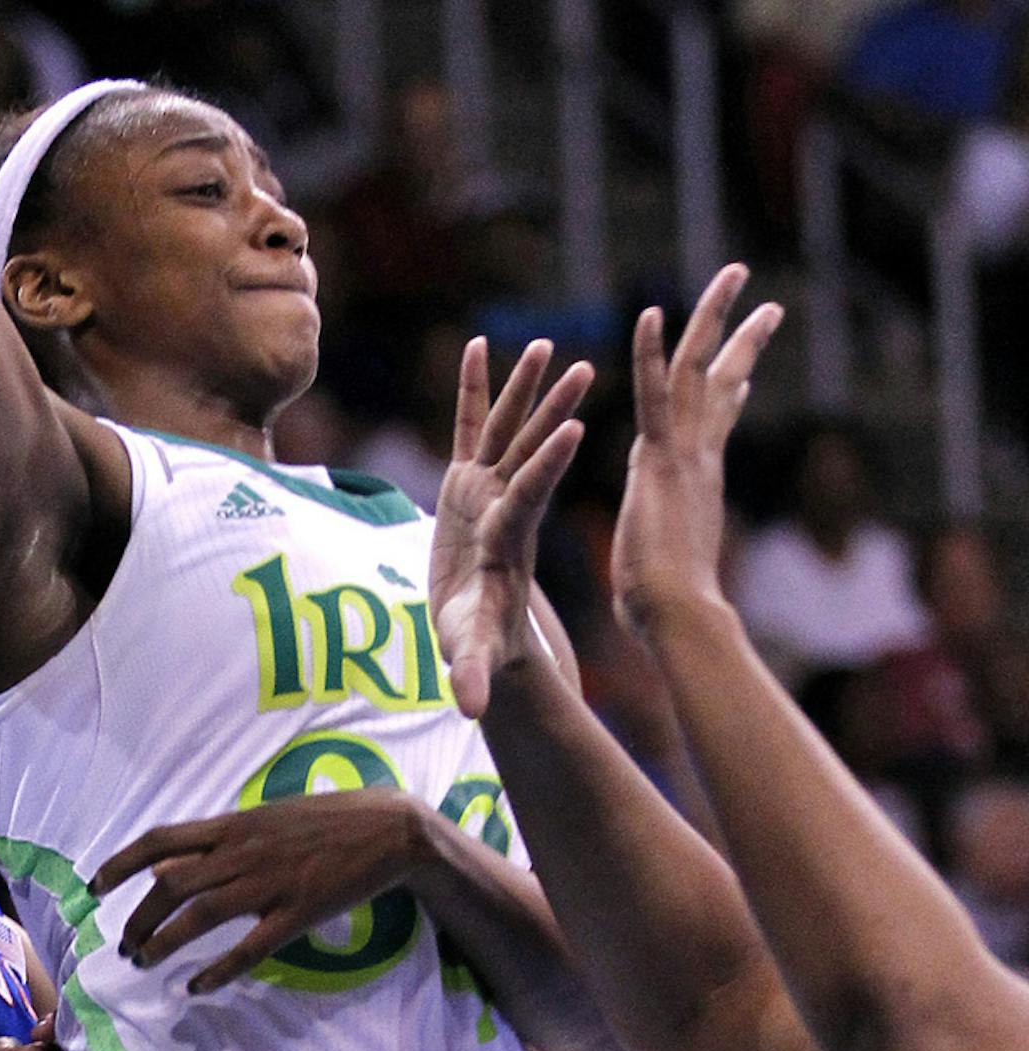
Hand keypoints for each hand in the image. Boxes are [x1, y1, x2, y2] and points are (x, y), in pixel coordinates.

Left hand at [98, 795, 428, 994]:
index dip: (121, 863)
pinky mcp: (298, 913)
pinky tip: (197, 987)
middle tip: (126, 945)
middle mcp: (243, 852)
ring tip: (145, 962)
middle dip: (138, 918)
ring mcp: (270, 883)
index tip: (96, 887)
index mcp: (234, 825)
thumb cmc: (328, 820)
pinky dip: (218, 970)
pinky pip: (249, 947)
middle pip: (170, 885)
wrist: (390, 829)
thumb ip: (224, 839)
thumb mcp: (267, 817)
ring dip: (164, 942)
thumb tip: (174, 864)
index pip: (161, 840)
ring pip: (199, 916)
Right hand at [427, 336, 594, 720]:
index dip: (547, 463)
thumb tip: (472, 708)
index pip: (530, 494)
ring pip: (508, 430)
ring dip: (524, 389)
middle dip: (552, 410)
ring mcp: (487, 491)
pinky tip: (481, 347)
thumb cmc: (478, 645)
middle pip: (530, 450)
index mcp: (509, 540)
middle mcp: (505, 506)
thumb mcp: (474, 656)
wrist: (479, 629)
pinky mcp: (466, 484)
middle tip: (584, 368)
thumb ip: (472, 674)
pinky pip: (472, 428)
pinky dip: (476, 391)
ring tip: (542, 342)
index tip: (577, 427)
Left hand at [611, 265, 782, 639]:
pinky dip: (654, 355)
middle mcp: (698, 457)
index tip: (746, 361)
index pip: (717, 419)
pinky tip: (653, 313)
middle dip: (743, 336)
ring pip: (701, 371)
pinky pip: (656, 397)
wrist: (678, 618)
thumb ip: (674, 547)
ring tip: (734, 272)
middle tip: (765, 299)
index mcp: (696, 477)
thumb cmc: (667, 610)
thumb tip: (684, 565)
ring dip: (716, 317)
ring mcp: (684, 454)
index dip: (731, 385)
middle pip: (723, 381)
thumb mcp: (671, 561)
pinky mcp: (660, 461)